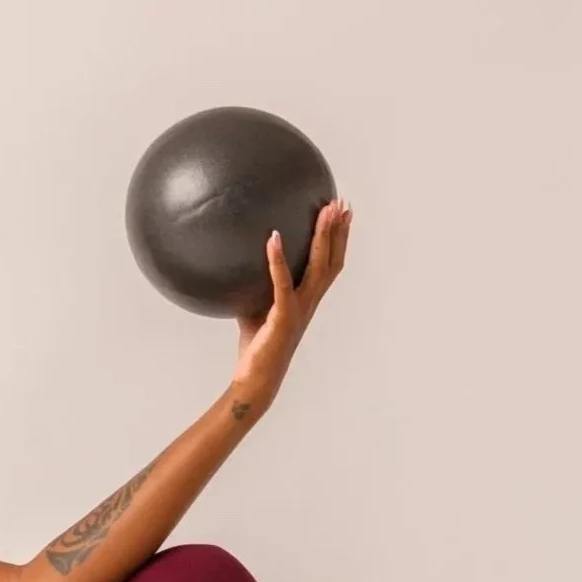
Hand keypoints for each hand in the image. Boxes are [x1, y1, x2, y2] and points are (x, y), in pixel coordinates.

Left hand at [232, 198, 352, 403]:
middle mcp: (310, 302)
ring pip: (318, 266)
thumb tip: (238, 264)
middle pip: (332, 260)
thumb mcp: (256, 309)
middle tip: (341, 203)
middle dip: (339, 230)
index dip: (340, 239)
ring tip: (324, 210)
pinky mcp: (283, 316)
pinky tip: (273, 238)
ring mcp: (299, 309)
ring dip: (322, 236)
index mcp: (308, 300)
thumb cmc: (257, 347)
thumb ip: (257, 287)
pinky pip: (281, 282)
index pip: (330, 265)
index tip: (343, 214)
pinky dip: (278, 259)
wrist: (256, 379)